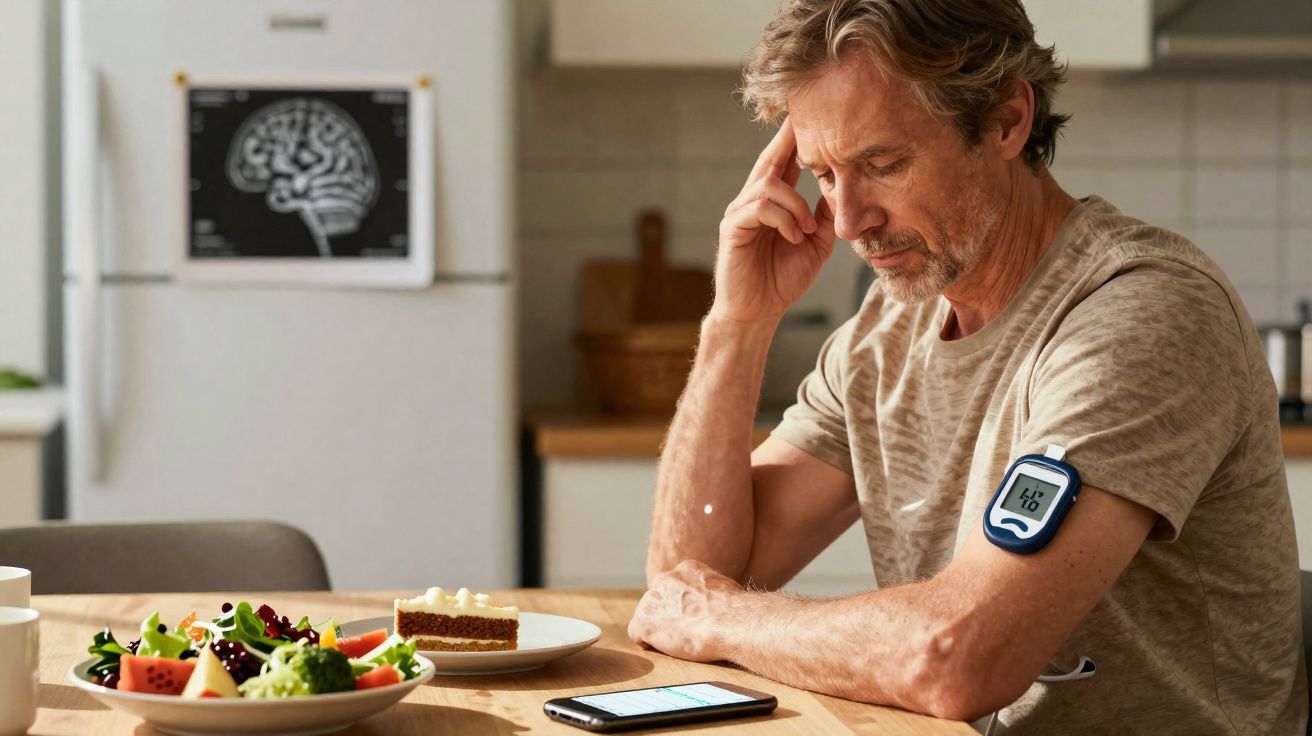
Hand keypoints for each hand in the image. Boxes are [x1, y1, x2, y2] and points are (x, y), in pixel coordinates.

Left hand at [627, 560, 745, 662]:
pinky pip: (637, 634)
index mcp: (686, 569)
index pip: (674, 586)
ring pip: (647, 616)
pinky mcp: (644, 622)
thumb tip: (714, 602)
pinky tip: (663, 647)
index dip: (681, 604)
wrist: (730, 623)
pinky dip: (647, 642)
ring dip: (658, 629)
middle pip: (658, 600)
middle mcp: (665, 579)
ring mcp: (652, 600)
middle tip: (685, 631)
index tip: (690, 616)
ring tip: (680, 641)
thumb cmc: (735, 611)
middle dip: (667, 615)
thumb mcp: (724, 588)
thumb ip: (709, 590)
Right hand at [712, 117, 836, 325]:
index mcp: (774, 202)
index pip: (785, 161)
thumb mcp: (817, 244)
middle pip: (770, 158)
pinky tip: (795, 236)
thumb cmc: (783, 279)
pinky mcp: (733, 228)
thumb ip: (826, 216)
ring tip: (807, 229)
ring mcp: (740, 212)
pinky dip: (783, 219)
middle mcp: (753, 200)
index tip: (812, 114)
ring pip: (769, 185)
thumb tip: (841, 187)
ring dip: (796, 205)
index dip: (796, 138)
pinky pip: (759, 208)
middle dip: (787, 137)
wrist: (758, 313)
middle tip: (802, 115)